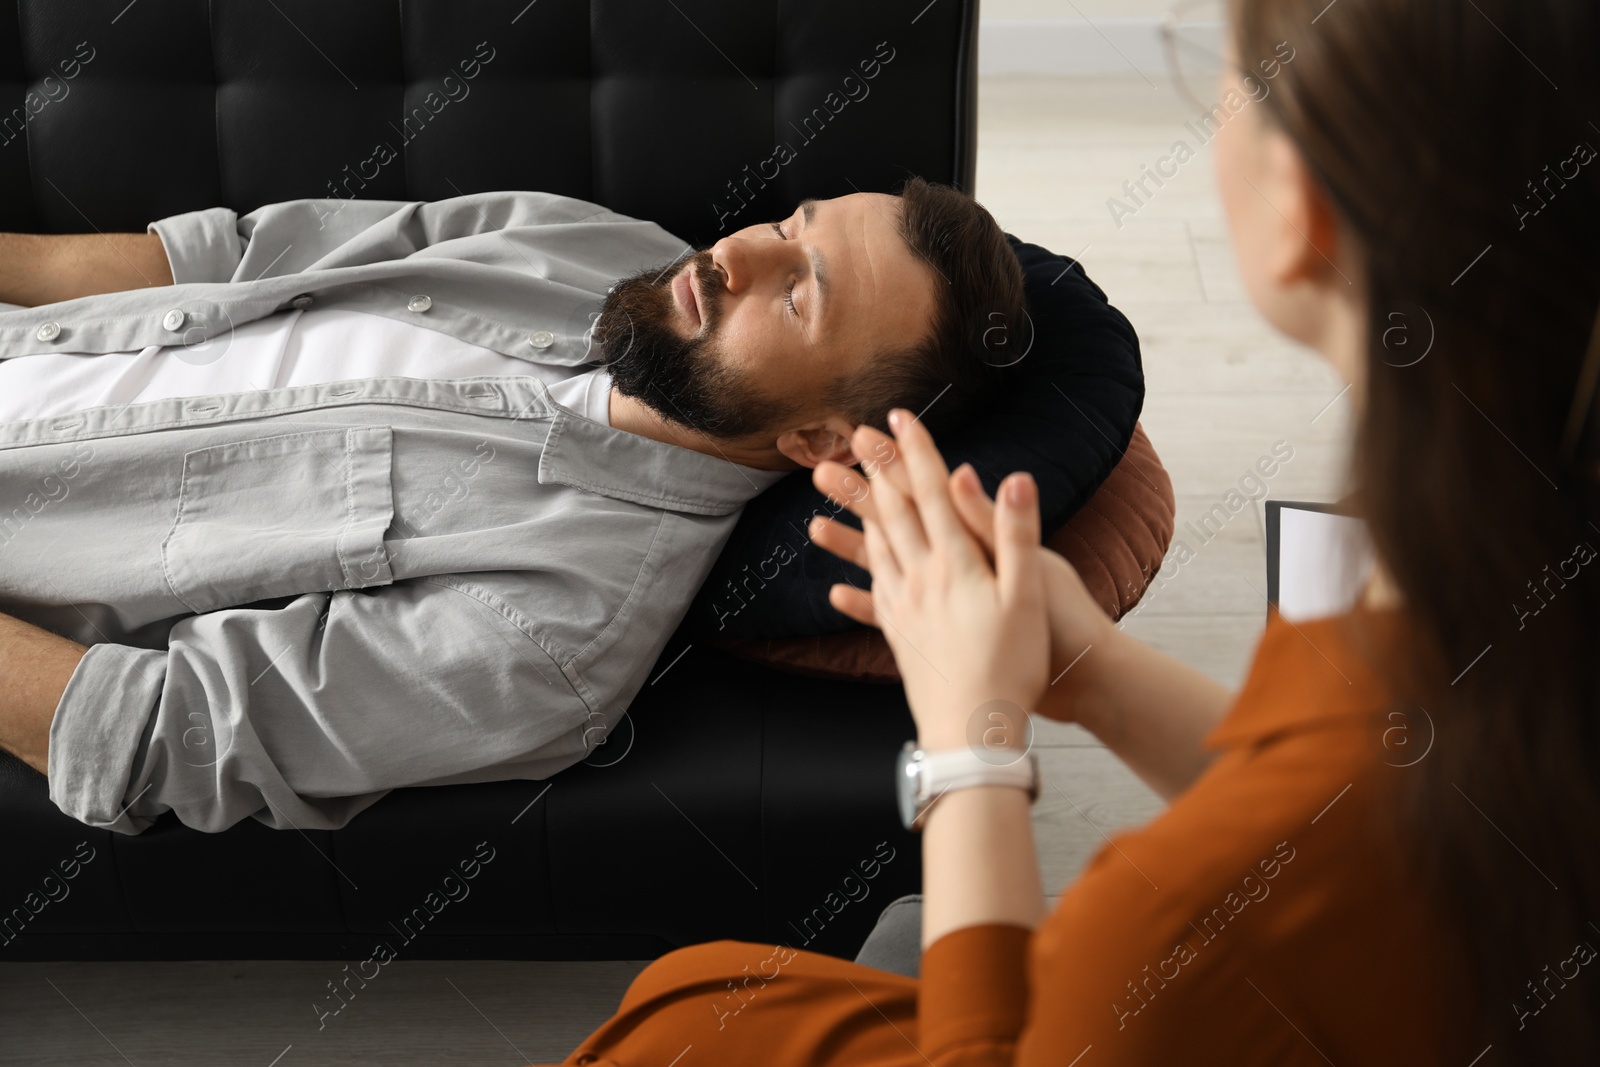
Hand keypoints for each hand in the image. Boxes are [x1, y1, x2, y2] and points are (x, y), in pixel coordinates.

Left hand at [810, 411, 1049, 749]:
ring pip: (875, 551)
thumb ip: (1015, 533)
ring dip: (855, 516)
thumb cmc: (1014, 664)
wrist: (976, 730)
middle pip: (893, 514)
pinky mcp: (900, 640)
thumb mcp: (1028, 594)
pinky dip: (856, 582)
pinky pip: (872, 600)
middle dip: (874, 471)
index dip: (914, 453)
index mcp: (956, 563)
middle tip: (853, 439)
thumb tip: (1015, 478)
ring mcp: (905, 610)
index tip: (898, 419)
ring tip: (835, 493)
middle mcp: (922, 580)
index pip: (932, 493)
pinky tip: (837, 584)